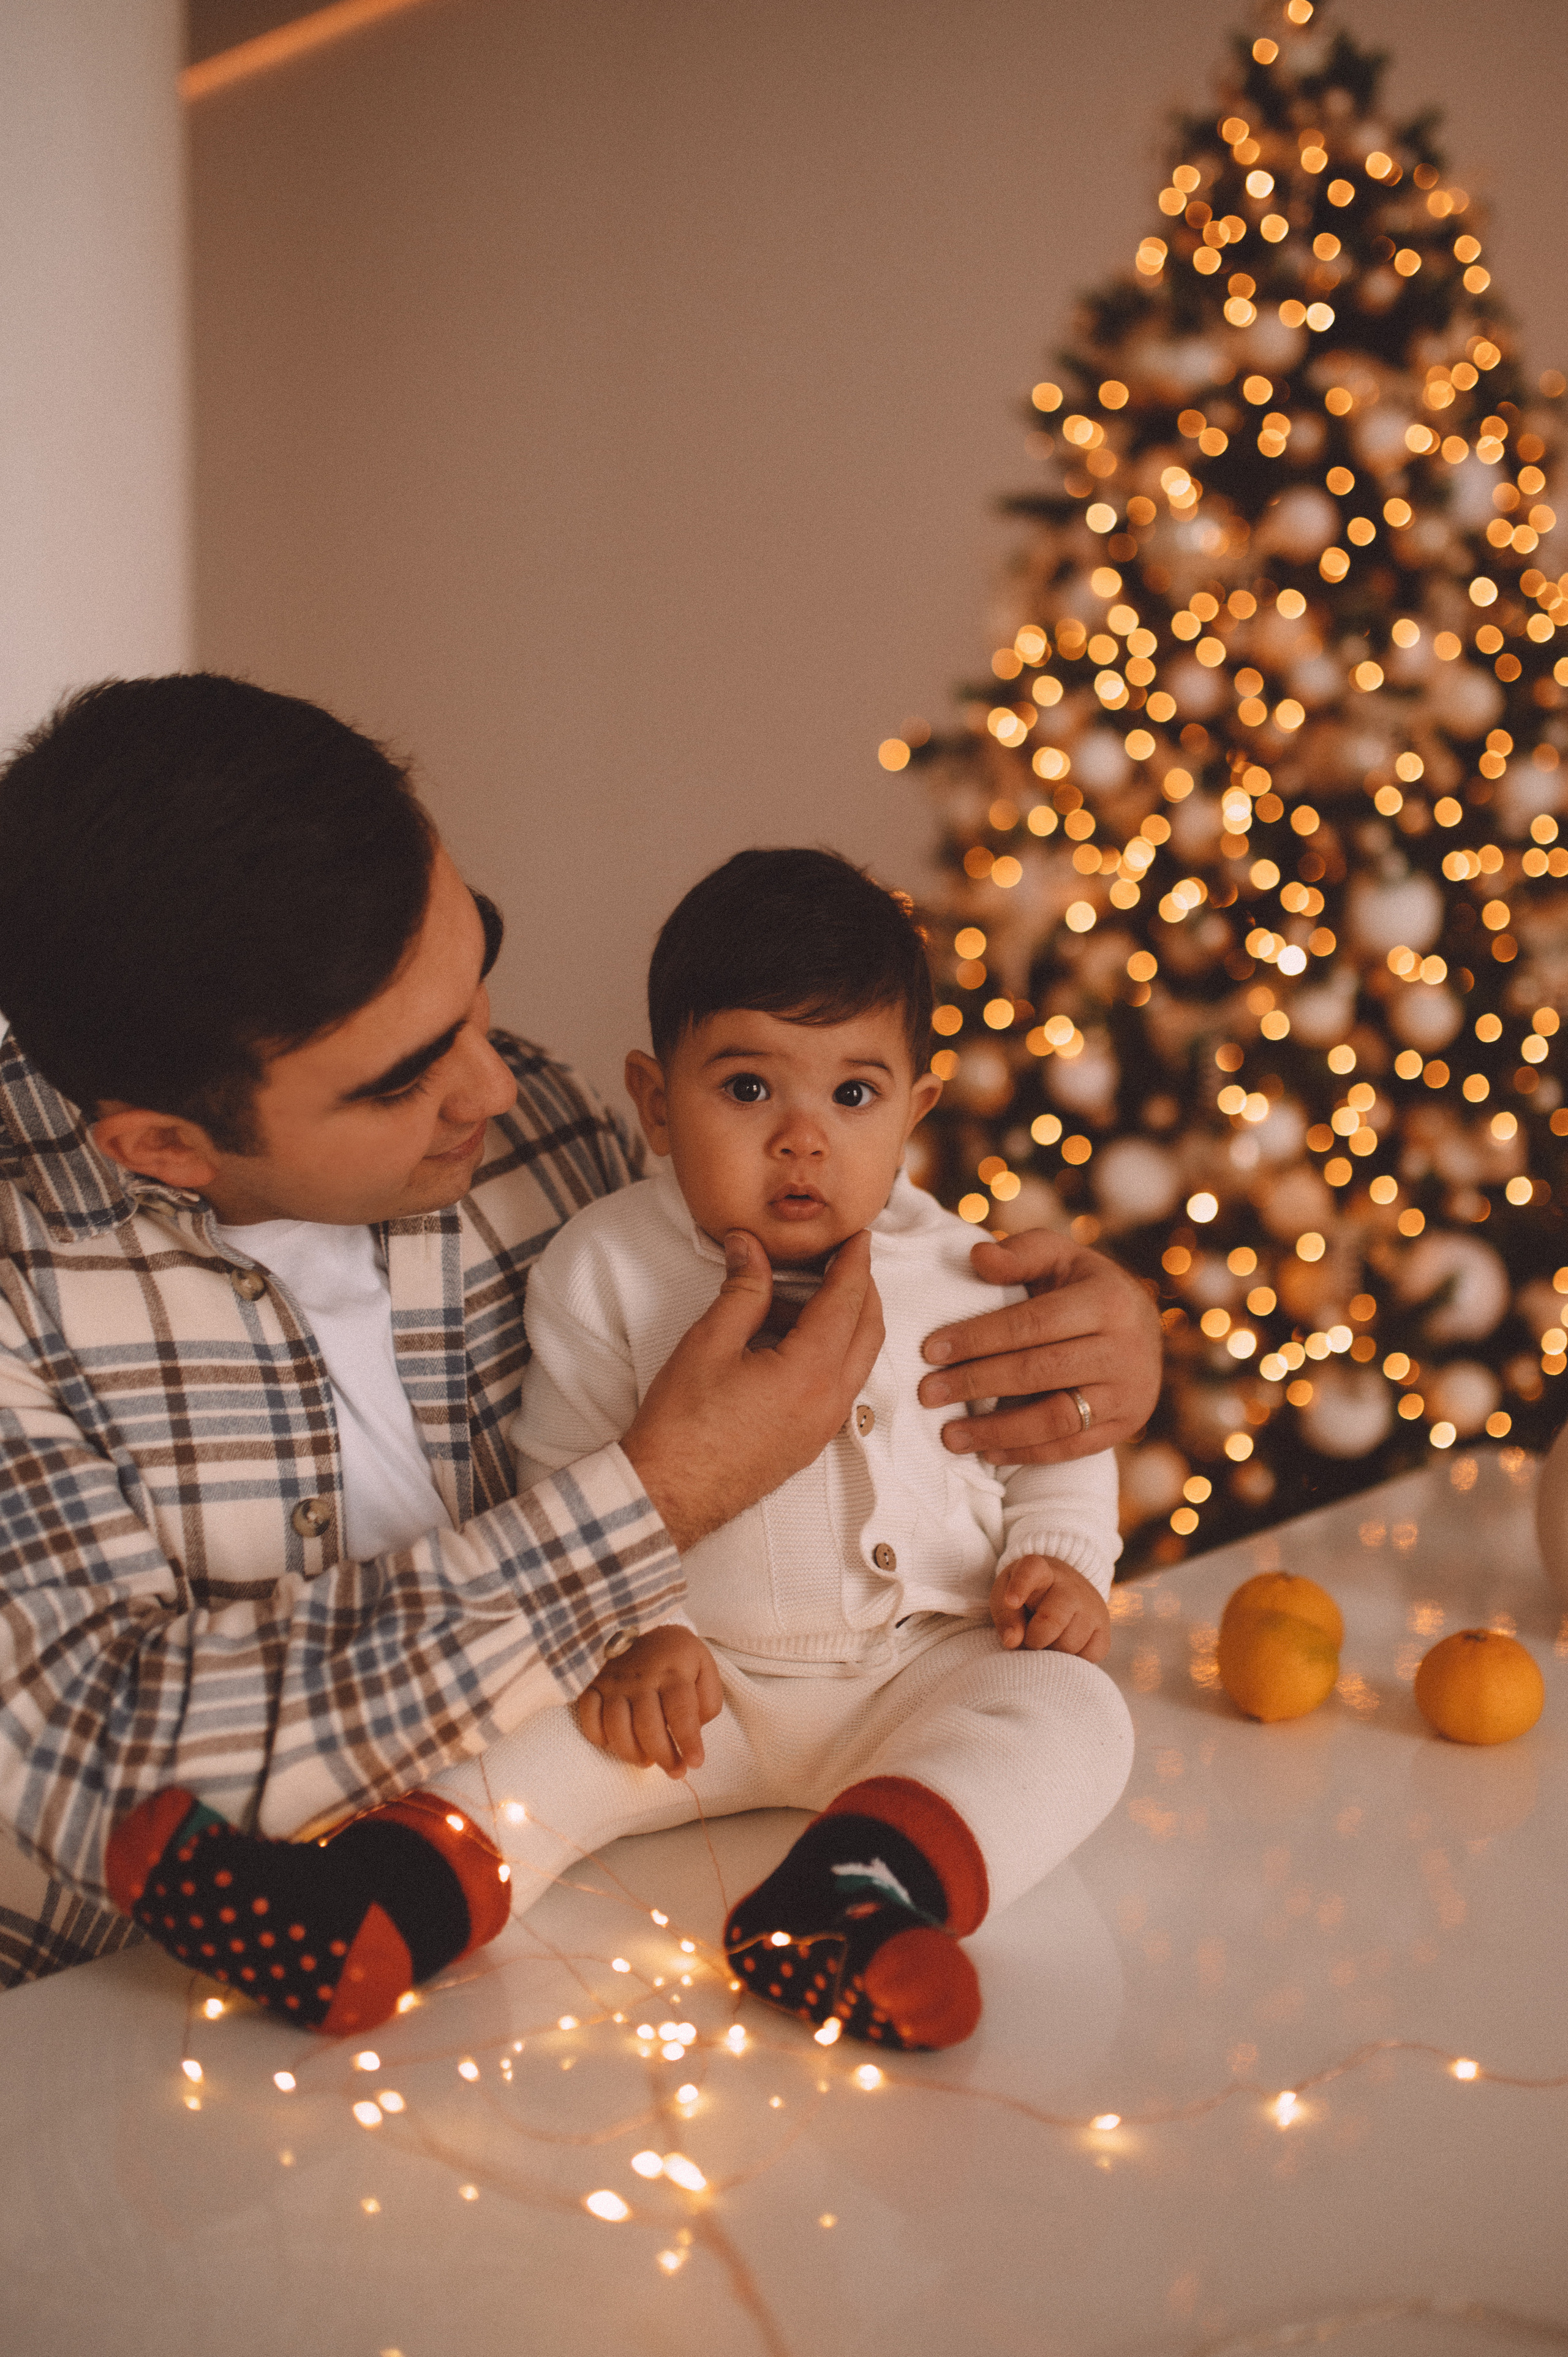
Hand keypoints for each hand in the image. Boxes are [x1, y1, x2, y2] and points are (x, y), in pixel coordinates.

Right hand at [576, 1625, 723, 1776]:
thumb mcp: (703, 1665)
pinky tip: (615, 1743)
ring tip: (647, 1761)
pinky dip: (600, 1738)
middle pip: (648, 1727)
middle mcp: (641, 1679)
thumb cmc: (674, 1652)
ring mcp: (613, 1682)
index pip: (682, 1712)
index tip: (696, 1763)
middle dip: (664, 1756)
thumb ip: (708, 1698)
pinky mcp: (592, 1684)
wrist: (636, 1617)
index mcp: (673, 1672)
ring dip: (632, 1753)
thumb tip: (697, 1728)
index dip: (689, 1741)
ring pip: (617, 1728)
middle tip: (676, 1771)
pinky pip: (589, 1718)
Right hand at [621, 1229, 883, 1552]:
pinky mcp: (811, 1440)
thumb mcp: (709, 1343)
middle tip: (838, 1257)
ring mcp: (824, 1426)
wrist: (669, 1495)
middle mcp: (831, 1401)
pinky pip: (839, 1384)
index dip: (854, 1261)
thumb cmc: (682, 1423)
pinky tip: (787, 1339)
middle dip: (860, 1287)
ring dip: (842, 1321)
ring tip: (794, 1295)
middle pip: (868, 1329)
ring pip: (856, 1358)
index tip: (858, 1234)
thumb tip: (750, 1246)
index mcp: (812, 1372)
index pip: (849, 1300)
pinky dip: (829, 1352)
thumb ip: (742, 1289)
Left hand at [918, 1227, 1160, 1464]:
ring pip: (1056, 1418)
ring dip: (996, 1430)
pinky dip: (1026, 1452)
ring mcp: (1130, 1393)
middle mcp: (1126, 1349)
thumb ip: (1019, 1254)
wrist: (1142, 1327)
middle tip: (927, 1393)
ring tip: (949, 1434)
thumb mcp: (1058, 1257)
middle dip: (976, 1383)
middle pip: (1039, 1371)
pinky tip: (986, 1451)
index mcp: (1108, 1301)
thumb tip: (977, 1257)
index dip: (978, 1338)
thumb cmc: (1083, 1286)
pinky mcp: (1127, 1425)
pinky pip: (1071, 1447)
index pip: (1032, 1323)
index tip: (930, 1351)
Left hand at [990, 1554, 1109, 1660]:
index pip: (1031, 1572)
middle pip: (1052, 1620)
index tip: (1011, 1601)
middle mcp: (1070, 1586)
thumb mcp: (1005, 1596)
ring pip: (1070, 1644)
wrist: (1064, 1588)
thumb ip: (1005, 1617)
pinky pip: (1090, 1655)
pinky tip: (1064, 1646)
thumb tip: (1013, 1641)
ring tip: (1047, 1640)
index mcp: (1039, 1570)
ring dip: (1052, 1652)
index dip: (1020, 1587)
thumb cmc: (1027, 1596)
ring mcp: (1091, 1606)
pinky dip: (1074, 1660)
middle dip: (1034, 1639)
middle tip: (1029, 1639)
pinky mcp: (1104, 1627)